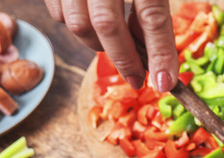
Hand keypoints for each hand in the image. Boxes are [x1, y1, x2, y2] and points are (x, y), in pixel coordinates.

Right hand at [43, 0, 177, 91]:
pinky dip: (76, 26)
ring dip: (97, 45)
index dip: (160, 53)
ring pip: (76, 23)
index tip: (165, 83)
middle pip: (108, 24)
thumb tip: (150, 44)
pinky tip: (92, 23)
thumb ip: (153, 1)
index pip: (152, 15)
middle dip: (124, 59)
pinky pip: (57, 11)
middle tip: (138, 79)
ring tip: (117, 48)